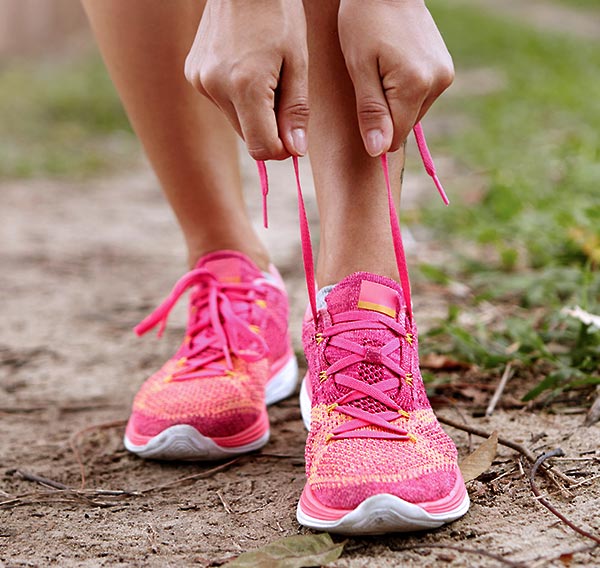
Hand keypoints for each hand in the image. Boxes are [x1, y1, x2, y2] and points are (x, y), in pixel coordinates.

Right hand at [185, 0, 308, 159]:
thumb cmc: (278, 14)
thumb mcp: (298, 62)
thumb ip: (295, 111)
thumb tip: (295, 152)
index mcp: (245, 86)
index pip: (261, 148)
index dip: (281, 149)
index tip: (293, 138)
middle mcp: (216, 87)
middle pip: (248, 138)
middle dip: (269, 128)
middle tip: (283, 94)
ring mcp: (199, 80)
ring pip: (235, 122)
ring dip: (253, 113)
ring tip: (264, 75)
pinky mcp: (193, 74)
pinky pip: (222, 103)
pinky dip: (238, 97)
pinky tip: (245, 68)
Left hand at [338, 0, 453, 156]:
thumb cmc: (363, 23)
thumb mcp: (359, 68)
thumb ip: (371, 112)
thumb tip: (378, 151)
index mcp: (416, 84)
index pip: (395, 137)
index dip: (374, 129)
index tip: (363, 105)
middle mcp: (438, 82)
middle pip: (405, 125)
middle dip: (384, 112)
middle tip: (371, 78)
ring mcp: (445, 75)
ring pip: (413, 113)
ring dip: (394, 102)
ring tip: (383, 67)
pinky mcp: (445, 70)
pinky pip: (420, 97)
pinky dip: (405, 91)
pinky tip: (396, 66)